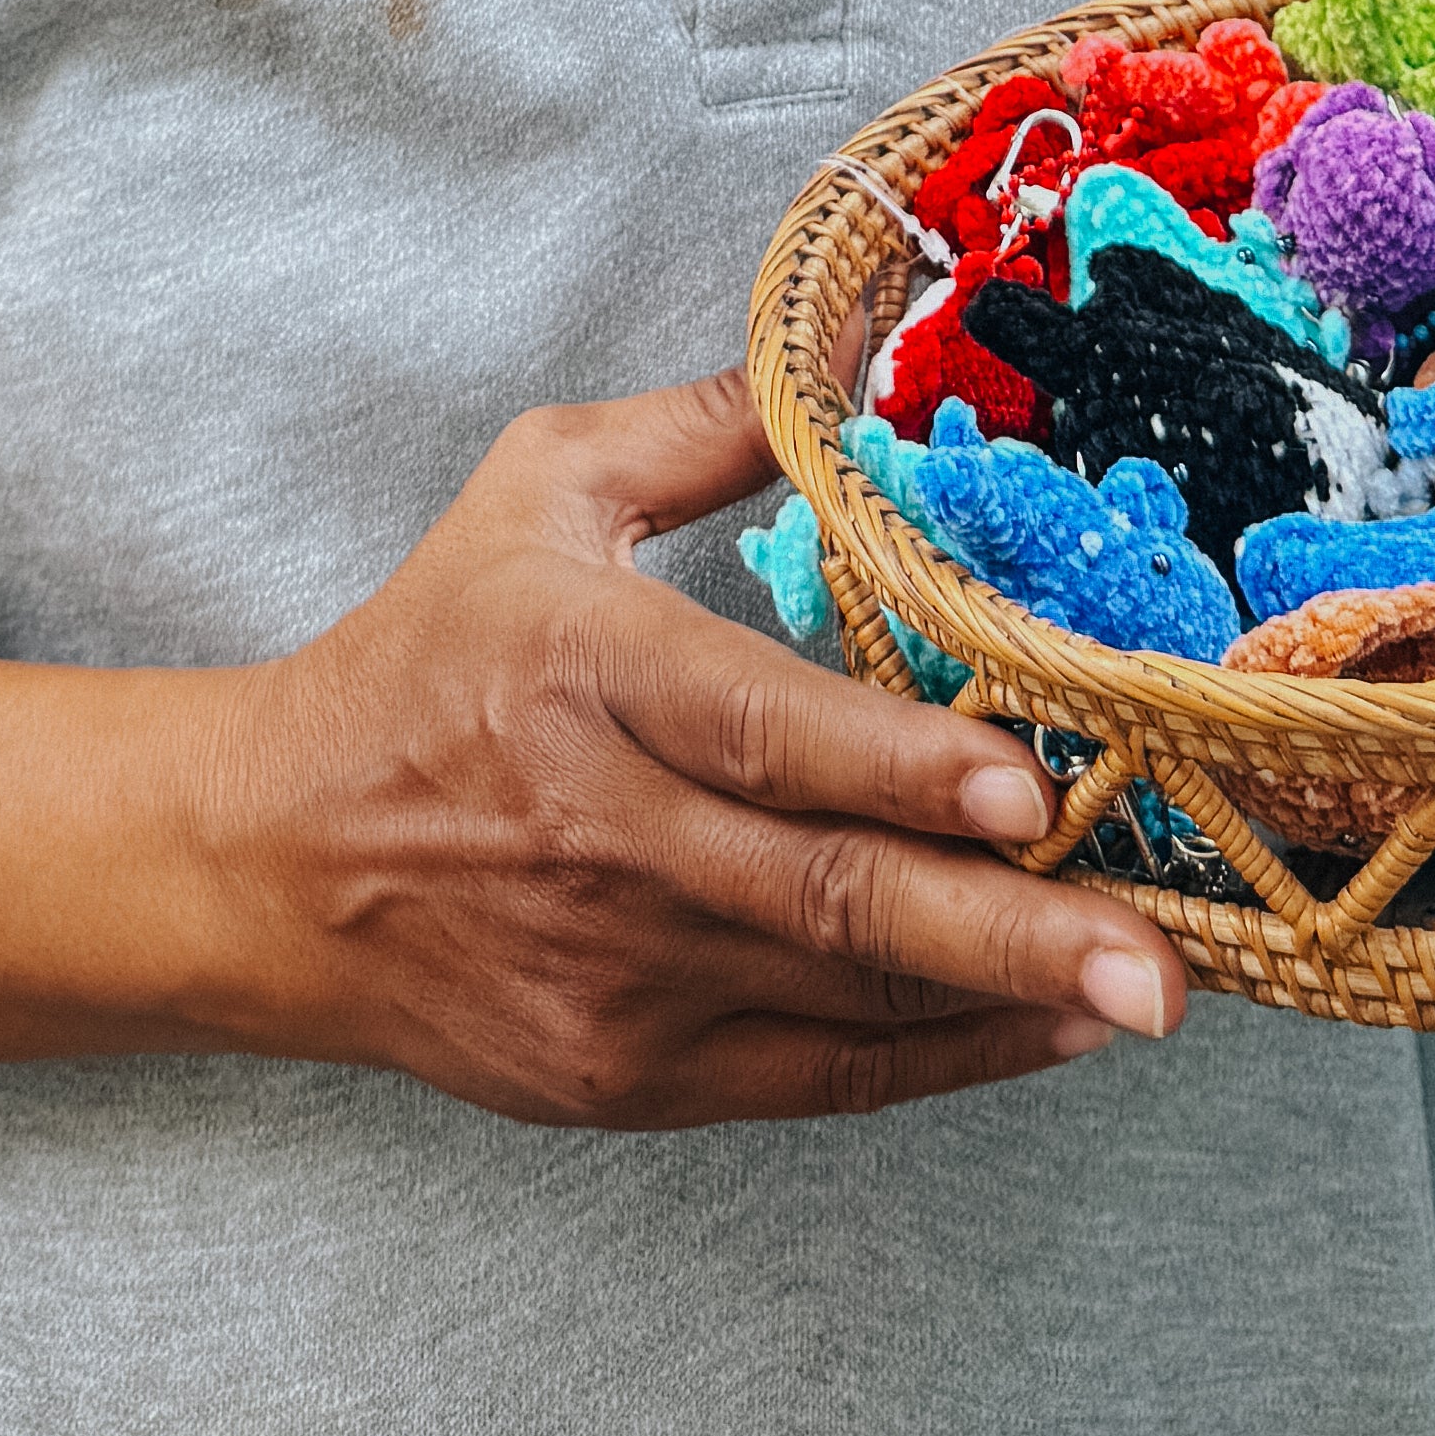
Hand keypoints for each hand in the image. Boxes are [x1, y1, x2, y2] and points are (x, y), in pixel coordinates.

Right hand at [208, 367, 1189, 1127]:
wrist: (277, 862)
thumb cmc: (429, 656)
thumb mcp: (540, 491)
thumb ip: (694, 429)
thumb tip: (828, 356)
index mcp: (587, 675)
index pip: (759, 733)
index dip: (899, 769)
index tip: (1027, 788)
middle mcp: (607, 834)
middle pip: (828, 892)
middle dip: (1009, 928)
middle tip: (1157, 958)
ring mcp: (618, 973)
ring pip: (842, 997)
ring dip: (1006, 999)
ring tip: (1146, 993)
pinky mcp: (623, 1073)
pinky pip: (813, 1079)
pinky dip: (937, 1060)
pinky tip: (1043, 1034)